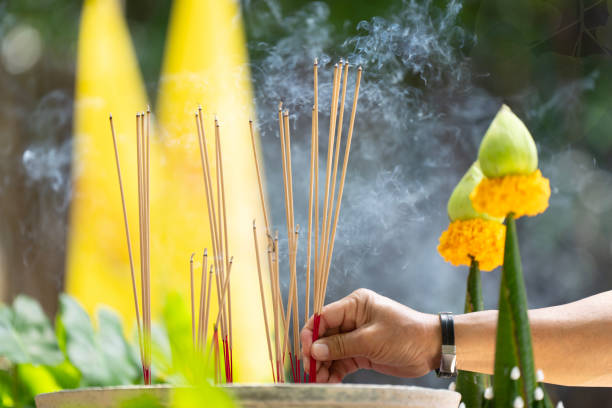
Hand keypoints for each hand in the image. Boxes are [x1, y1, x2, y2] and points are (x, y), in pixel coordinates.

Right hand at [300, 288, 440, 382]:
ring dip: (323, 364)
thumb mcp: (372, 339)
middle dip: (316, 353)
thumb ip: (342, 345)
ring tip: (319, 380)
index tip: (305, 351)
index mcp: (355, 305)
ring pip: (331, 350)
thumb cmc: (405, 335)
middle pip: (324, 335)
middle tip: (310, 370)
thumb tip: (314, 349)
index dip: (311, 333)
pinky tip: (329, 381)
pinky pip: (342, 361)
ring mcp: (356, 336)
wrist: (431, 349)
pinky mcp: (361, 352)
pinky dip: (334, 371)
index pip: (324, 317)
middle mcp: (352, 319)